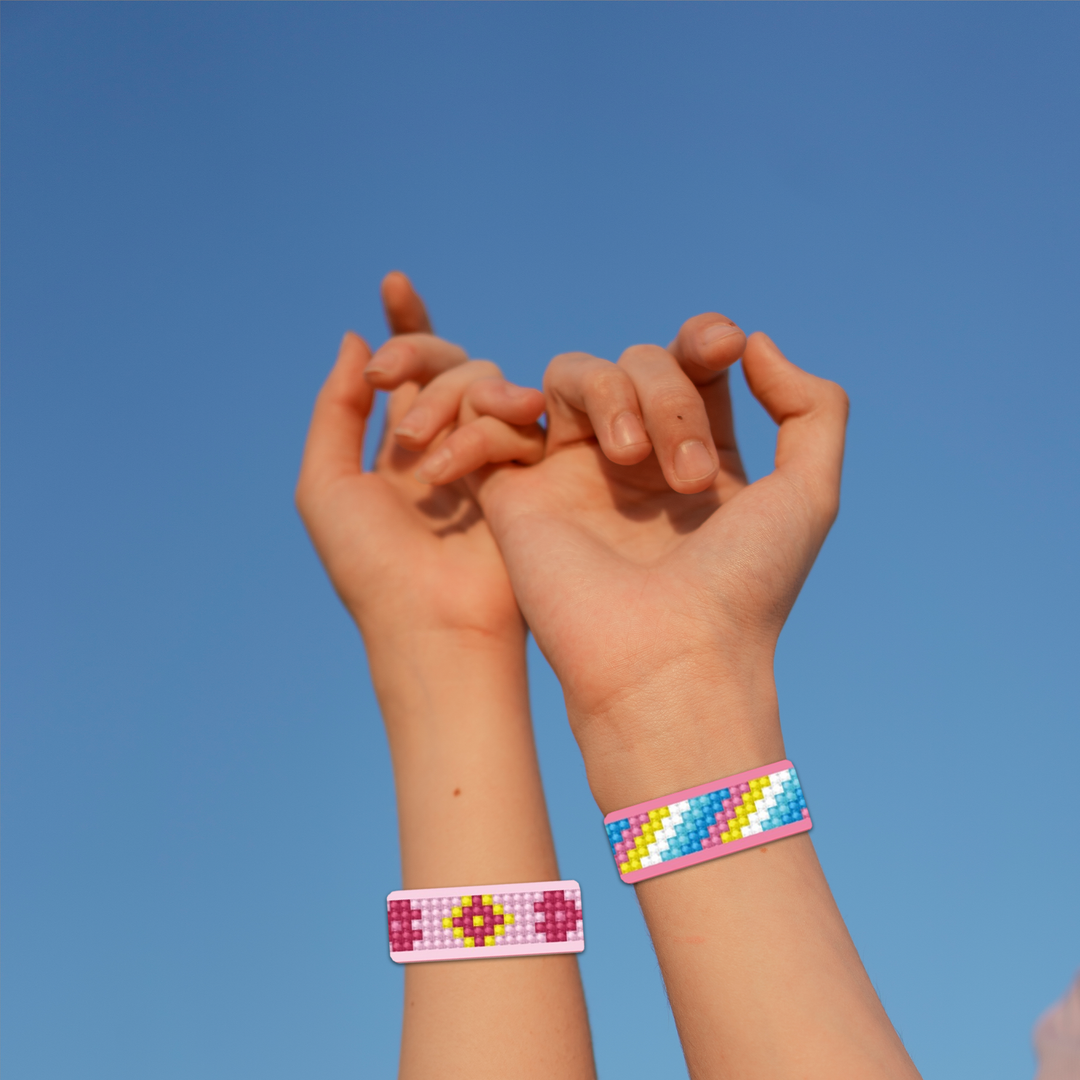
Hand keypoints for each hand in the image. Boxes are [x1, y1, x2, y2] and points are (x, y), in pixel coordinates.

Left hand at [295, 273, 543, 656]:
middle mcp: (450, 443)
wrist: (432, 623)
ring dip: (445, 400)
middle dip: (416, 352)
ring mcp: (493, 455)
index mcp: (401, 448)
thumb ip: (336, 408)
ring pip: (485, 380)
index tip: (394, 282)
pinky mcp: (532, 472)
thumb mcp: (327, 484)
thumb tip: (356, 338)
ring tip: (419, 452)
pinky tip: (461, 458)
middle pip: (448, 361)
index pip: (410, 371)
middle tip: (390, 376)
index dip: (406, 324)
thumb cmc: (370, 566)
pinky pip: (518, 419)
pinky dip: (485, 427)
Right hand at [469, 320, 848, 808]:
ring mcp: (575, 472)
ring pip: (575, 372)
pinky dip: (497, 403)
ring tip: (627, 456)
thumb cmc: (744, 586)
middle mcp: (636, 459)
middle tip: (687, 473)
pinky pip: (495, 415)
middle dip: (670, 395)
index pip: (693, 365)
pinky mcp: (520, 492)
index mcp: (700, 456)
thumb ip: (812, 407)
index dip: (704, 339)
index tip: (723, 347)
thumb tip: (756, 344)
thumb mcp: (810, 492)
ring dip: (610, 392)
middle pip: (639, 361)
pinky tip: (538, 426)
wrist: (667, 658)